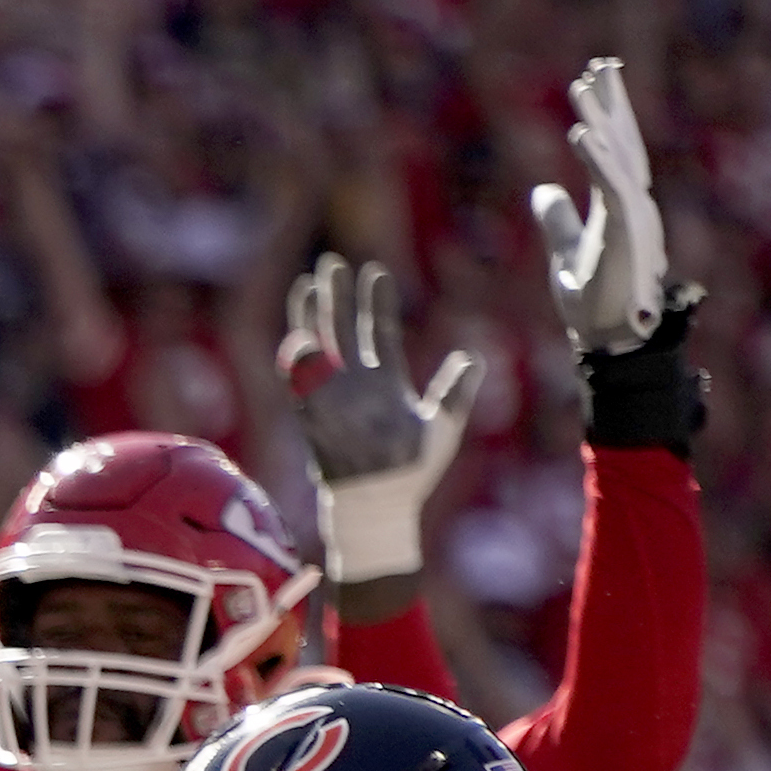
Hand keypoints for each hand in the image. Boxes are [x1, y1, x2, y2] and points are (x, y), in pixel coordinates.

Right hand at [281, 258, 481, 587]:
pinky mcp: (315, 420)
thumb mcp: (443, 428)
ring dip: (313, 319)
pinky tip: (297, 338)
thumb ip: (454, 392)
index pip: (380, 332)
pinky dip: (298, 364)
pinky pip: (302, 386)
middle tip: (332, 262)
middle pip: (343, 331)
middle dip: (337, 298)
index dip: (377, 303)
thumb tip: (473, 358)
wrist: (381, 508)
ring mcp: (332, 400)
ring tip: (309, 284)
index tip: (376, 272)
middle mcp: (355, 385)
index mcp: (386, 382)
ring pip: (319, 349)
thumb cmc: (413, 474)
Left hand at [533, 58, 674, 357]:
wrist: (608, 340)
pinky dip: (597, 160)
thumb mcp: (566, 251)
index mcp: (616, 207)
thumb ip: (557, 220)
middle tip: (601, 63)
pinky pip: (611, 188)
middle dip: (612, 102)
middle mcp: (630, 205)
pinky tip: (580, 134)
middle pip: (622, 142)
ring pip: (617, 157)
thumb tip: (541, 191)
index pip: (612, 151)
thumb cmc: (592, 301)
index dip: (605, 116)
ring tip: (584, 84)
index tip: (592, 81)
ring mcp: (631, 217)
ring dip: (601, 119)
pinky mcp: (625, 233)